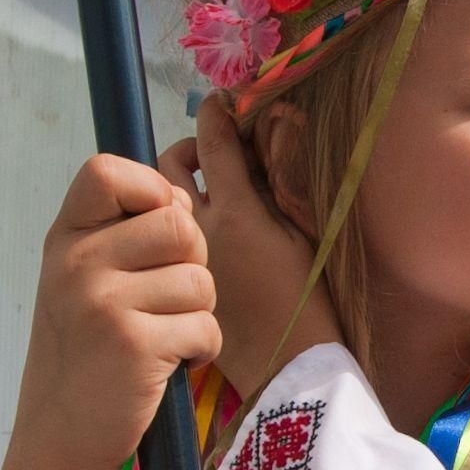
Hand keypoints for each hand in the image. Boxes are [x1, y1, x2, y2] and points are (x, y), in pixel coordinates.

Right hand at [11, 155, 219, 469]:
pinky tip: (169, 364)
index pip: (106, 171)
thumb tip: (182, 193)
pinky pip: (205, 327)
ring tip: (163, 335)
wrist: (62, 431)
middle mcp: (76, 264)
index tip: (154, 230)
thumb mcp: (84, 278)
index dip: (151, 190)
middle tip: (169, 298)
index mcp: (65, 239)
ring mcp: (102, 303)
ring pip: (201, 280)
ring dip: (198, 314)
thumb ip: (124, 232)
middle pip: (179, 225)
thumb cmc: (90, 348)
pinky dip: (201, 350)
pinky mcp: (134, 344)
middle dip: (193, 262)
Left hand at [157, 97, 337, 395]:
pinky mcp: (174, 276)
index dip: (217, 115)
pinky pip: (160, 233)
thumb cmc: (310, 300)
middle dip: (188, 148)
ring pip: (159, 199)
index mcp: (238, 213)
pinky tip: (196, 228)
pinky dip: (171, 219)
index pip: (216, 144)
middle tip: (210, 155)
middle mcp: (200, 227)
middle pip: (171, 165)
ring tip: (198, 192)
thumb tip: (284, 122)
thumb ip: (285, 178)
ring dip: (172, 184)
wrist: (288, 367)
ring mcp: (182, 253)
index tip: (221, 102)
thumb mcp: (306, 234)